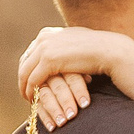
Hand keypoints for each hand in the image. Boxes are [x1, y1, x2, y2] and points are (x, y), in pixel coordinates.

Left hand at [17, 25, 133, 102]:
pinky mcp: (48, 60)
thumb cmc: (98, 50)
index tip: (29, 82)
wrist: (110, 51)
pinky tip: (33, 100)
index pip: (30, 53)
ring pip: (25, 72)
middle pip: (24, 62)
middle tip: (25, 93)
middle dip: (23, 79)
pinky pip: (33, 79)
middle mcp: (43, 37)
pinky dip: (31, 91)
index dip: (27, 69)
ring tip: (29, 99)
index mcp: (48, 33)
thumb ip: (64, 47)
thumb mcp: (76, 45)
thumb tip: (60, 54)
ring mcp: (45, 47)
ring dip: (25, 87)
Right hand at [34, 71, 89, 129]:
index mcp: (65, 62)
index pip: (72, 76)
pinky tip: (52, 127)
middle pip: (58, 86)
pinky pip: (37, 105)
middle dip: (65, 102)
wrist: (64, 70)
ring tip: (62, 123)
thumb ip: (85, 71)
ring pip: (45, 95)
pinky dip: (44, 116)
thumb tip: (88, 79)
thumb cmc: (80, 71)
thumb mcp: (83, 67)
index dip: (79, 90)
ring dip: (54, 110)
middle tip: (72, 116)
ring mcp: (41, 83)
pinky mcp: (34, 95)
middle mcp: (51, 71)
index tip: (85, 104)